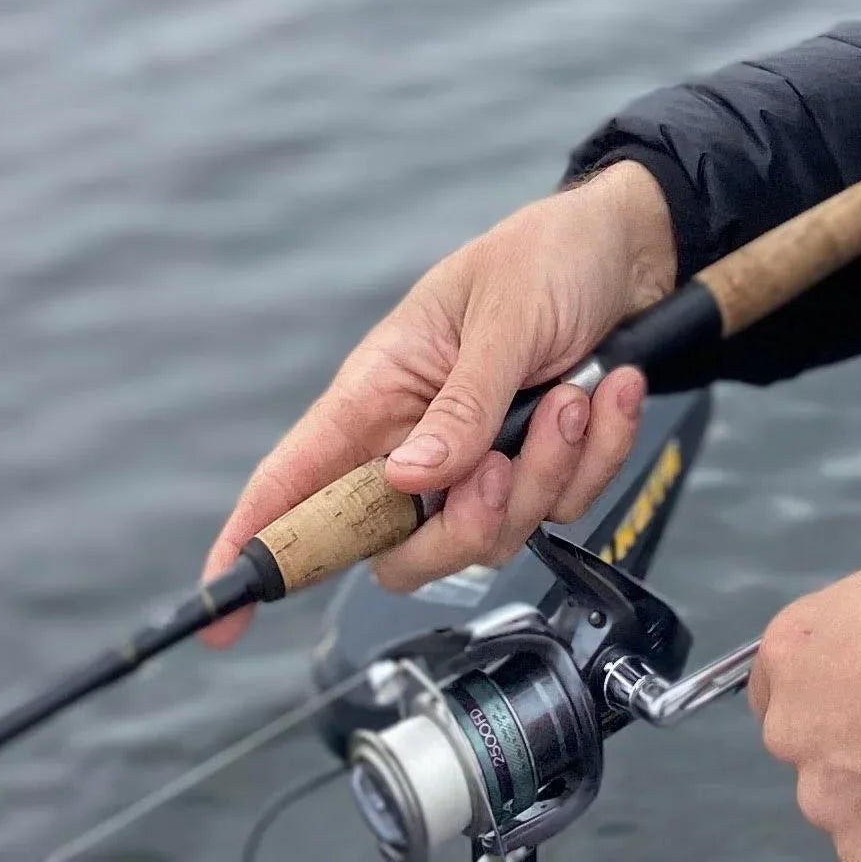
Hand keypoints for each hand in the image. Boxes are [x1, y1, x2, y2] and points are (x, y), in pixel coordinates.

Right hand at [199, 162, 679, 639]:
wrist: (636, 243)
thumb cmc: (550, 254)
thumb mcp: (505, 314)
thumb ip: (463, 403)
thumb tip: (407, 482)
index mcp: (380, 389)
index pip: (294, 480)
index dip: (255, 548)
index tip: (224, 618)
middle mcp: (418, 435)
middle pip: (400, 548)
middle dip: (466, 524)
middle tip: (505, 462)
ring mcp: (479, 457)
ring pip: (488, 535)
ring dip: (547, 471)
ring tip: (575, 397)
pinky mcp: (539, 463)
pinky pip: (561, 507)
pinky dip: (596, 457)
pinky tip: (612, 395)